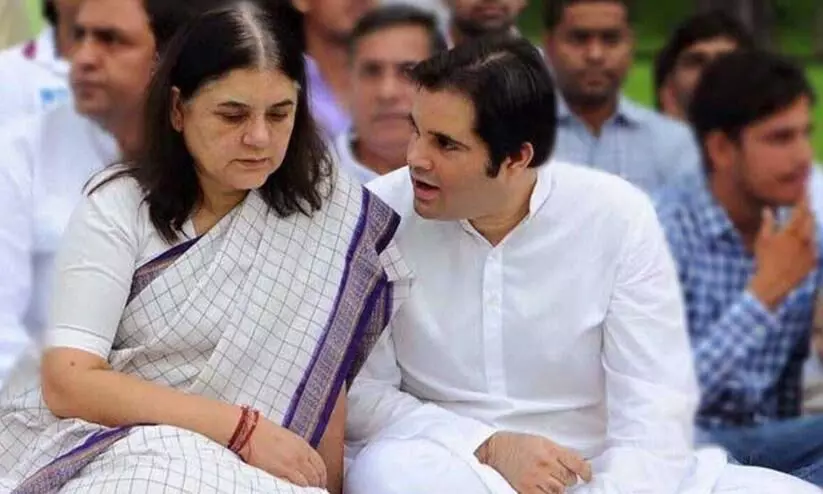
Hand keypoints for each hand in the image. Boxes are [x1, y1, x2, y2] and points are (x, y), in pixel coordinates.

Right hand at [240, 416, 327, 487]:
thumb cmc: (266, 434)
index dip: (322, 476)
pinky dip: (299, 489)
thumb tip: (304, 462)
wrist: (251, 432)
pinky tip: (297, 491)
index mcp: (304, 446)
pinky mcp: (282, 471)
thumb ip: (299, 450)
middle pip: (316, 475)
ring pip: (308, 482)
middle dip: (318, 484)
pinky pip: (296, 485)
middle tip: (316, 490)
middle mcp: (301, 455)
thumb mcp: (289, 439)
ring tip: (307, 493)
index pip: (320, 465)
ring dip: (309, 489)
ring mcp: (292, 464)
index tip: (321, 482)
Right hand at [476, 431, 591, 493]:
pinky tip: (543, 488)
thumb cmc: (519, 443)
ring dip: (558, 488)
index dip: (586, 472)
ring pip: (559, 491)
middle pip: (569, 480)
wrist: (495, 449)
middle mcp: (545, 463)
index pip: (577, 463)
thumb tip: (578, 465)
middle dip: (568, 478)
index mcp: (550, 449)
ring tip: (550, 481)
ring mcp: (535, 477)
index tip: (587, 476)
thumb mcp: (541, 441)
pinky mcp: (526, 489)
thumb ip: (559, 452)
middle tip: (559, 475)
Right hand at [749, 198, 816, 309]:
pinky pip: (813, 245)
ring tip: (803, 222)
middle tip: (804, 205)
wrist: (774, 283)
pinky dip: (809, 239)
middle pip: (811, 219)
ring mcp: (811, 249)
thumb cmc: (764, 260)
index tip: (805, 191)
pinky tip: (802, 242)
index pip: (801, 210)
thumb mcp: (762, 240)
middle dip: (808, 210)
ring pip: (813, 231)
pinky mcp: (813, 260)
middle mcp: (805, 238)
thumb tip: (768, 210)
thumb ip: (768, 223)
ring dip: (809, 224)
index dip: (804, 199)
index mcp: (792, 231)